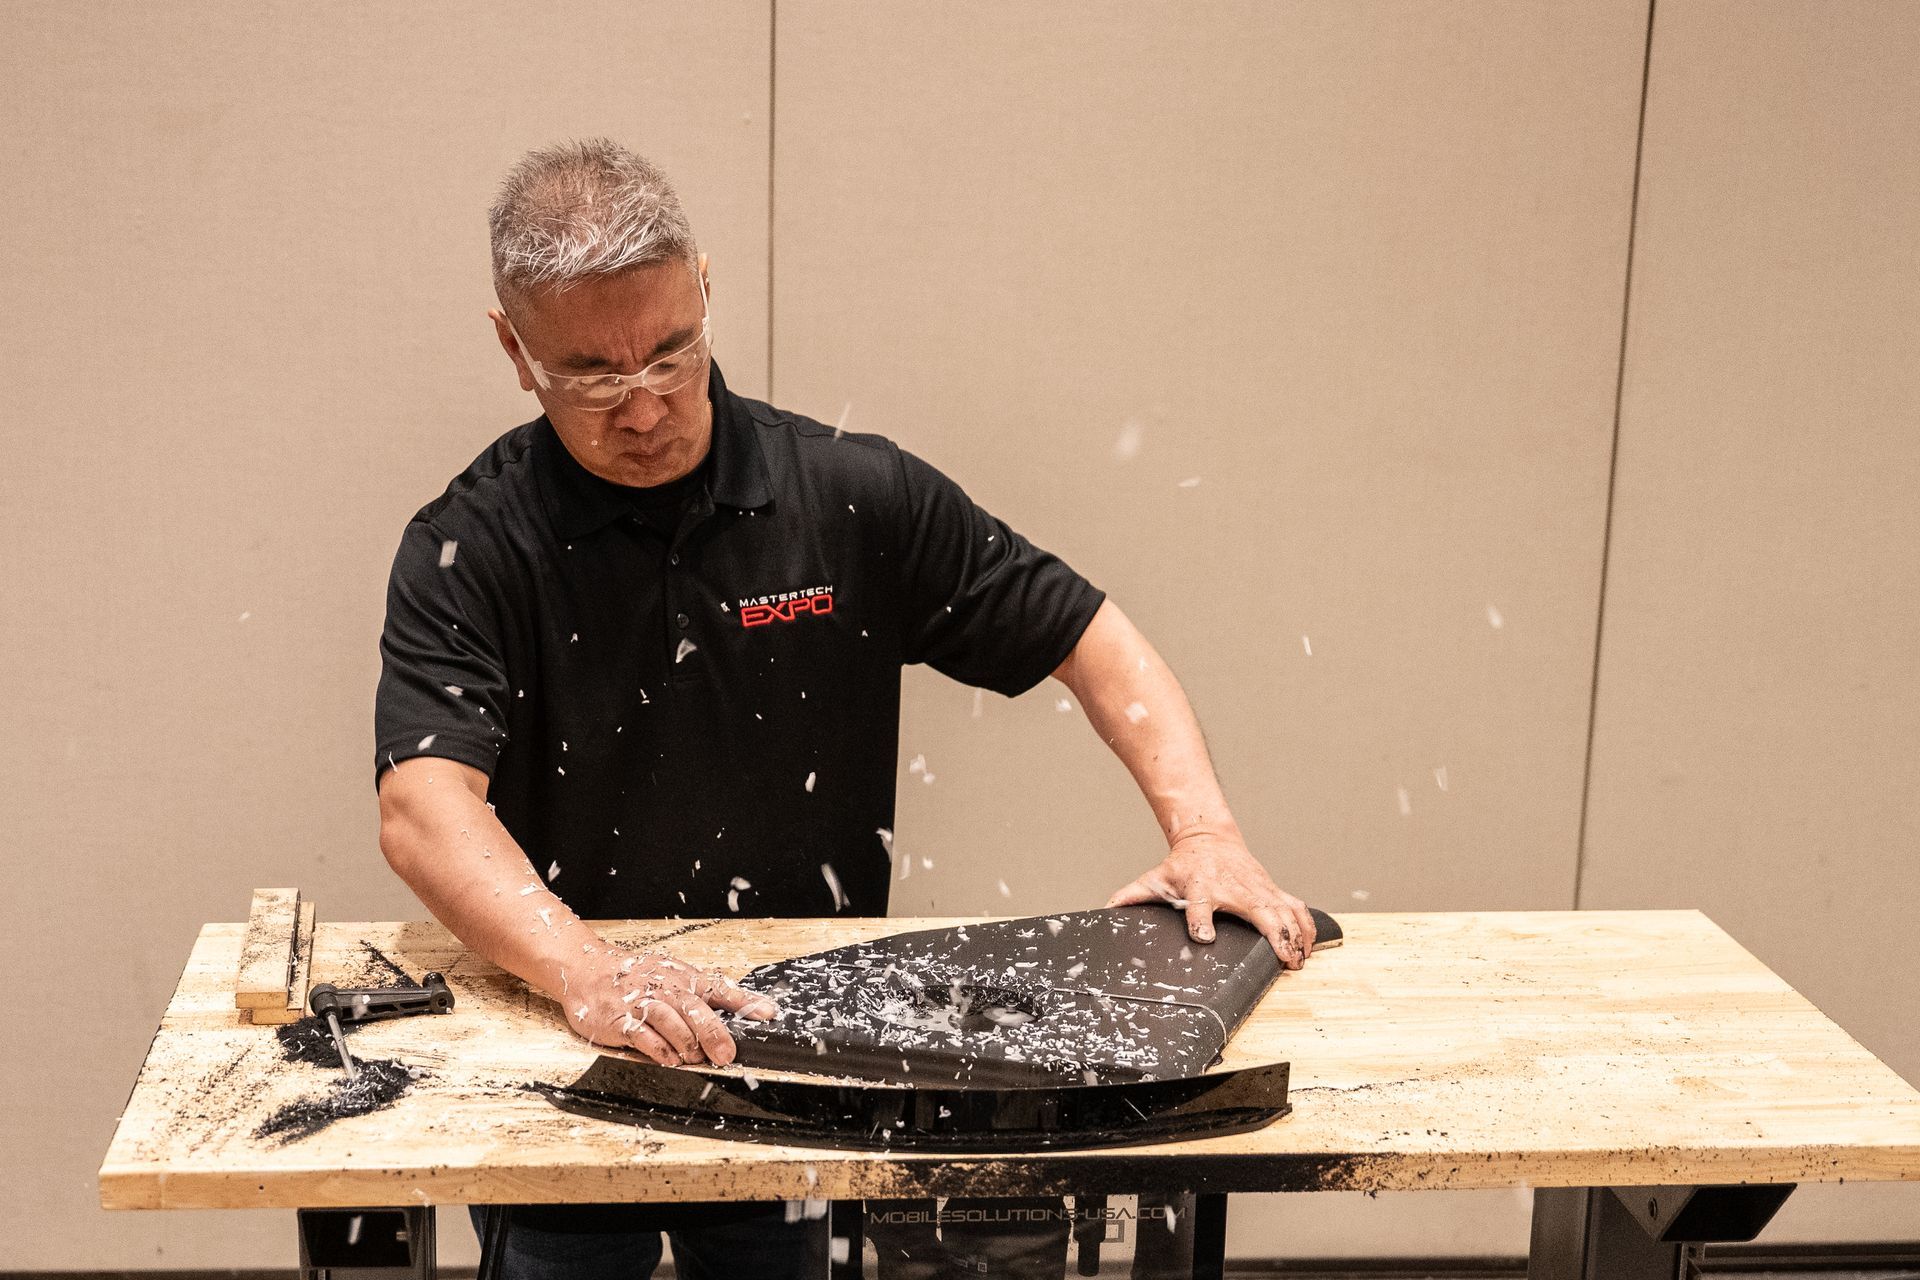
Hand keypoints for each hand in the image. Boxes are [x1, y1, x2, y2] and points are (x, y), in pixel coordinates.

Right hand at [562, 941, 777, 1065]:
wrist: (586, 970)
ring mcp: (641, 1003)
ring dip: (687, 1043)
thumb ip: (701, 992)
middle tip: (728, 1054)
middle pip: (694, 1008)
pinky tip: (670, 1059)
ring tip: (697, 1058)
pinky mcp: (620, 1020)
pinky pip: (642, 1036)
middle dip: (714, 1032)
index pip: (718, 988)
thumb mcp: (671, 975)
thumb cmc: (633, 975)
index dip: (744, 1001)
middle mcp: (664, 988)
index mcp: (681, 977)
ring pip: (670, 1021)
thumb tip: (739, 1007)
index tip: (767, 1014)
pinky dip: (659, 1049)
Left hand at [1106, 833, 1316, 969]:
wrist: (1208, 838)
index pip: (1200, 904)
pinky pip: (1296, 906)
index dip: (1200, 920)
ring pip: (1285, 909)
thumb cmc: (1182, 864)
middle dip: (1275, 935)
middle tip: (1283, 961)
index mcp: (1200, 885)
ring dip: (1296, 935)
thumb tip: (1106, 911)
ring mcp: (1257, 887)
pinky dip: (1306, 925)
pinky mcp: (1271, 888)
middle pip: (1260, 909)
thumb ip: (1132, 897)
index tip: (1203, 937)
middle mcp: (1233, 886)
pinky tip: (1311, 946)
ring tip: (1299, 960)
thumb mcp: (1155, 879)